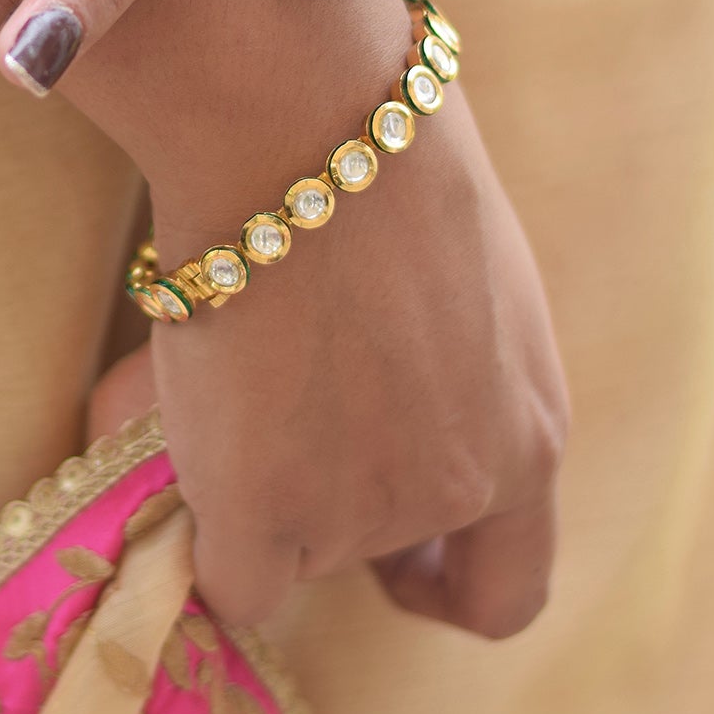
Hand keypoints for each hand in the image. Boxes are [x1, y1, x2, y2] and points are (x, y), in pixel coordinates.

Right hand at [99, 82, 567, 636]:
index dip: (445, 579)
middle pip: (378, 553)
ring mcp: (361, 515)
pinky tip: (184, 438)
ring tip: (228, 364)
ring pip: (292, 548)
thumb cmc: (380, 158)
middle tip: (275, 430)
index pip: (508, 586)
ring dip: (255, 483)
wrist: (305, 128)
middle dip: (328, 505)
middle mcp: (459, 490)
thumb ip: (445, 372)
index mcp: (529, 434)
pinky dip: (200, 529)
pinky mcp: (266, 517)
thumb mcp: (464, 284)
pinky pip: (228, 576)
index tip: (399, 565)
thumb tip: (363, 395)